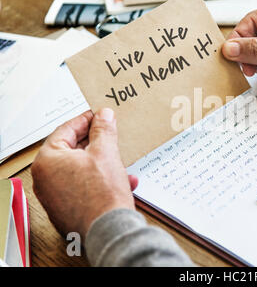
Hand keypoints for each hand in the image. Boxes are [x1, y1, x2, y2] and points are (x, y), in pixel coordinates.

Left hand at [32, 108, 137, 238]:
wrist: (109, 230)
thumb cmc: (102, 196)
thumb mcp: (106, 152)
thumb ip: (103, 129)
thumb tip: (103, 116)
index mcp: (47, 160)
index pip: (66, 129)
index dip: (87, 119)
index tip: (100, 115)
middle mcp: (45, 179)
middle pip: (73, 150)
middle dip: (97, 143)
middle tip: (111, 135)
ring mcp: (54, 195)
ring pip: (81, 169)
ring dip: (103, 163)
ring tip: (121, 162)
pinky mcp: (67, 208)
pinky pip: (83, 185)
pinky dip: (100, 180)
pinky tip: (122, 181)